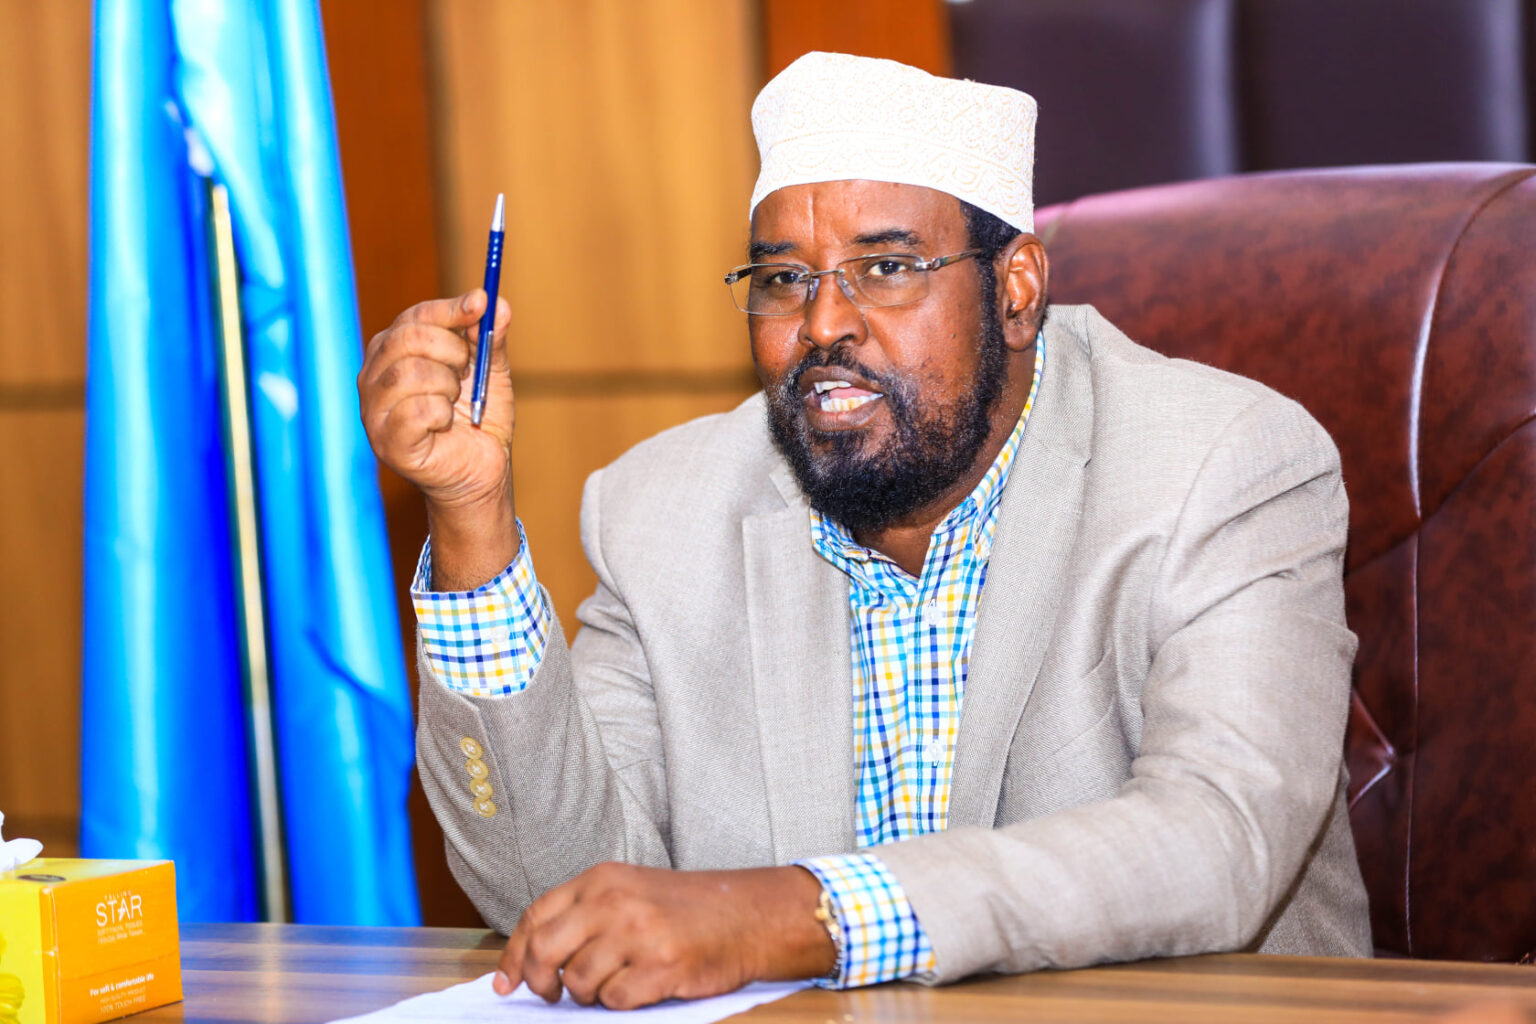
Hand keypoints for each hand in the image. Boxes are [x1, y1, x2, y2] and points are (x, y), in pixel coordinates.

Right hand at [358, 290, 517, 587]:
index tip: (480, 303)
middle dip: (451, 350)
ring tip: (454, 403)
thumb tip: (497, 302)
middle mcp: (375, 377)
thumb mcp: (491, 372)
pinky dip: (441, 414)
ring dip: (447, 385)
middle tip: (468, 369)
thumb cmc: (479, 420)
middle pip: (406, 338)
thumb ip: (490, 339)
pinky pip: (415, 411)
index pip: (414, 317)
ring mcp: (374, 411)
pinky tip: (446, 424)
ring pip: (409, 372)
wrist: (482, 472)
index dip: (449, 309)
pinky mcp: (386, 442)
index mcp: (393, 352)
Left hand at [493, 863, 833, 1009]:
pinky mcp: (661, 966)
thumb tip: (533, 960)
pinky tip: (642, 987)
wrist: (748, 916)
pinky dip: (622, 1003)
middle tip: (554, 995)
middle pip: (546, 951)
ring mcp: (638, 933)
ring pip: (579, 981)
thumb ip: (584, 915)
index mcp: (601, 880)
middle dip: (542, 982)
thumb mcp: (630, 892)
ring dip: (589, 995)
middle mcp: (615, 902)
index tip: (508, 983)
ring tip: (615, 983)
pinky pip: (614, 1000)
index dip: (515, 954)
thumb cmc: (688, 909)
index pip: (536, 916)